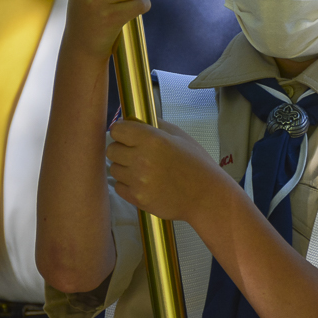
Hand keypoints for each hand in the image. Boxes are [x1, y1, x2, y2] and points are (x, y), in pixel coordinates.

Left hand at [107, 119, 227, 221]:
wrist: (206, 196)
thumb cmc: (196, 164)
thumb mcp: (180, 136)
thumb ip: (156, 124)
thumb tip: (134, 119)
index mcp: (152, 140)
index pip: (117, 130)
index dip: (121, 131)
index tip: (126, 134)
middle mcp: (141, 159)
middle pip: (111, 149)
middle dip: (121, 148)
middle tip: (134, 152)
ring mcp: (138, 180)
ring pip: (113, 168)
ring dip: (123, 167)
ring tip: (140, 169)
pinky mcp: (137, 198)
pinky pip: (118, 186)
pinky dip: (126, 184)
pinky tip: (141, 182)